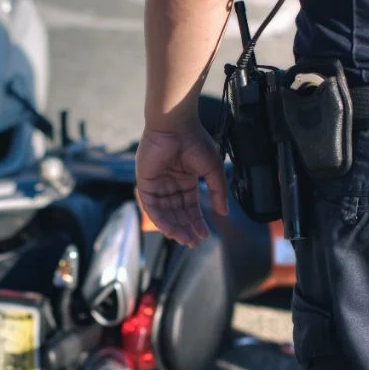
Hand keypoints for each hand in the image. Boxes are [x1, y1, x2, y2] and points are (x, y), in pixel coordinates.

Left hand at [135, 119, 229, 247]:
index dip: (197, 221)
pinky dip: (160, 219)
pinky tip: (170, 230)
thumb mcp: (212, 169)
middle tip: (193, 243)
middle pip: (178, 212)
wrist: (175, 125)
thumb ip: (218, 191)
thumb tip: (224, 212)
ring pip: (165, 213)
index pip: (190, 206)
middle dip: (186, 228)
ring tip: (184, 240)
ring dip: (174, 228)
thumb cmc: (195, 142)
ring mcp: (157, 184)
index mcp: (185, 179)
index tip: (204, 235)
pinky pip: (152, 206)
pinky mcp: (145, 183)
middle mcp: (170, 184)